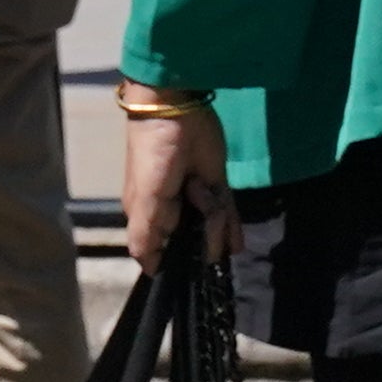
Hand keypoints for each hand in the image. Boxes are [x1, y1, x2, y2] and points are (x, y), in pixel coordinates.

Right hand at [122, 102, 240, 271]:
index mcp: (148, 215)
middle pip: (190, 245)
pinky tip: (235, 245)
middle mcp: (171, 212)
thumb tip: (150, 271)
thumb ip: (146, 235)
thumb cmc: (153, 155)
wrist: (176, 110)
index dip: (173, 264)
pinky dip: (231, 229)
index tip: (188, 270)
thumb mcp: (145, 198)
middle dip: (199, 236)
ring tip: (202, 185)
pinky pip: (227, 216)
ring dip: (214, 220)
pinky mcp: (216, 187)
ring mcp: (195, 200)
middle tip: (194, 198)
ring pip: (211, 230)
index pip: (160, 253)